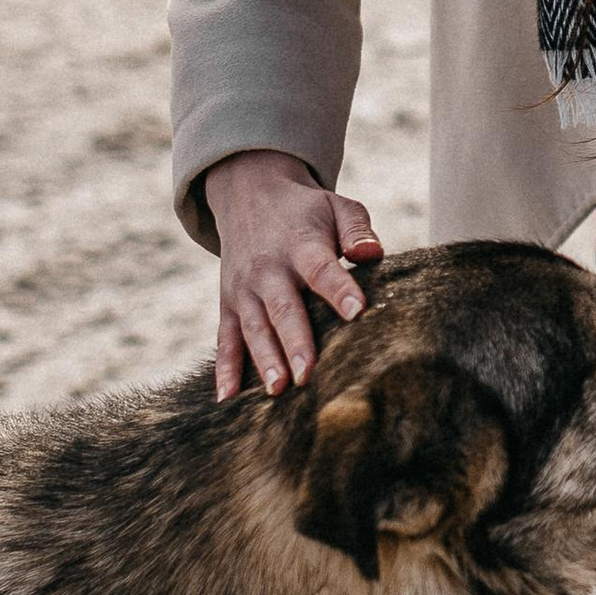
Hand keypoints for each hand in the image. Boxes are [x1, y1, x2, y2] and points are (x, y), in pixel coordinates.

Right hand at [204, 149, 383, 400]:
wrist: (249, 196)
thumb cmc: (307, 211)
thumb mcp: (336, 206)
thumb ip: (357, 228)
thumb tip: (371, 254)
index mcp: (301, 245)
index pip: (322, 269)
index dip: (339, 289)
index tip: (357, 312)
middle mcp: (268, 270)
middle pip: (283, 308)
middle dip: (295, 342)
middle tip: (308, 375)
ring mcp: (244, 290)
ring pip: (254, 329)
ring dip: (264, 360)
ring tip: (277, 391)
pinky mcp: (229, 305)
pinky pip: (225, 339)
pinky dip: (224, 369)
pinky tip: (227, 398)